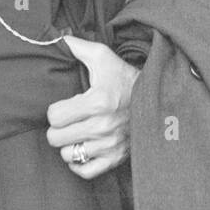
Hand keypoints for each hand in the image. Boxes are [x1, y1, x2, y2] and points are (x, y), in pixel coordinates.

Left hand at [45, 35, 139, 178]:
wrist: (156, 98)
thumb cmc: (125, 77)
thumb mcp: (103, 56)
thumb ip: (78, 46)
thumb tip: (58, 38)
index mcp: (97, 101)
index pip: (54, 117)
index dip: (54, 111)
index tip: (62, 106)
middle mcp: (103, 126)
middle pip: (56, 139)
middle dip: (57, 128)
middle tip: (66, 121)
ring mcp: (109, 145)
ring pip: (68, 155)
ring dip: (68, 145)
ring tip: (75, 134)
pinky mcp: (116, 158)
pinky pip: (85, 171)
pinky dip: (79, 163)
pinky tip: (81, 149)